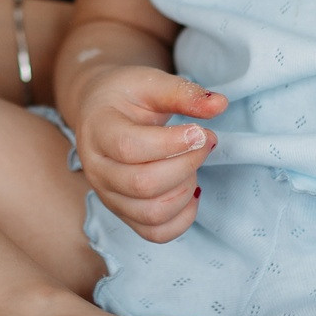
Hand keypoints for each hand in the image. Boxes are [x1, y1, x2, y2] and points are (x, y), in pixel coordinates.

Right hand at [66, 64, 227, 241]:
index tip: (201, 131)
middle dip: (187, 165)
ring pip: (151, 213)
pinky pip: (155, 233)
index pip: (129, 147)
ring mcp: (108, 195)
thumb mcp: (150, 82)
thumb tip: (219, 104)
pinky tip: (191, 191)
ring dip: (185, 190)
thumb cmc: (126, 95)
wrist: (101, 112)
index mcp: (98, 130)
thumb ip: (183, 93)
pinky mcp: (123, 213)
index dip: (172, 144)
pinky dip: (183, 219)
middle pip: (143, 184)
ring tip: (192, 164)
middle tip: (206, 142)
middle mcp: (96, 168)